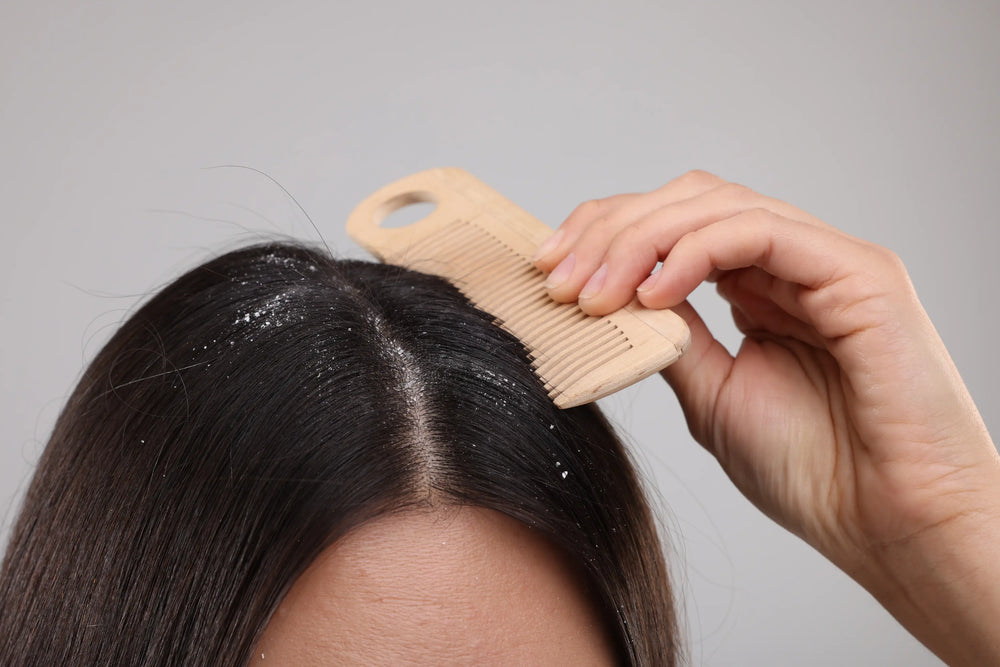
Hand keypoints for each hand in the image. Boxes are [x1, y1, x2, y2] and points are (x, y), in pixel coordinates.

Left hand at [533, 170, 999, 664]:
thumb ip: (672, 338)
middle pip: (684, 203)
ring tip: (593, 291)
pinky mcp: (856, 271)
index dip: (604, 237)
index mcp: (758, 288)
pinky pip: (759, 232)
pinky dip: (694, 250)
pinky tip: (653, 292)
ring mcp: (823, 261)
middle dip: (609, 231)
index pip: (671, 228)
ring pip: (716, 205)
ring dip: (639, 239)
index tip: (548, 272)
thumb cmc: (814, 471)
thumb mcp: (712, 395)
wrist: (890, 523)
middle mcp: (789, 264)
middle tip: (557, 276)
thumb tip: (614, 301)